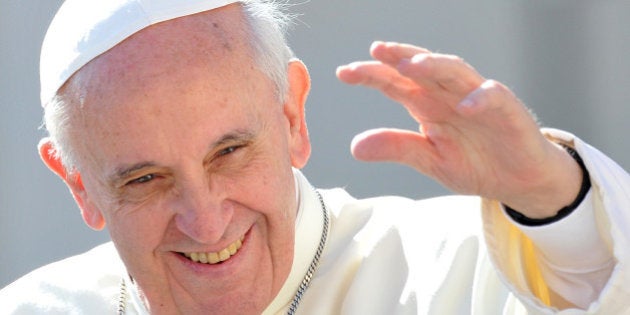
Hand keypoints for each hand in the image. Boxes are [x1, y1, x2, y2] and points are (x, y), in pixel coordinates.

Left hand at [336, 41, 581, 217]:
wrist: (518, 181)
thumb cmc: (475, 163)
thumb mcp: (430, 160)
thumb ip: (397, 148)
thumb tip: (355, 147)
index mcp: (427, 105)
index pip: (395, 83)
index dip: (371, 74)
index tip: (343, 72)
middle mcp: (449, 95)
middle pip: (422, 68)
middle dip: (399, 57)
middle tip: (376, 50)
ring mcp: (478, 98)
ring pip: (456, 72)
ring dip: (435, 66)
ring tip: (411, 66)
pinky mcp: (507, 109)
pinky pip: (494, 97)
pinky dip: (481, 98)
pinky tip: (466, 105)